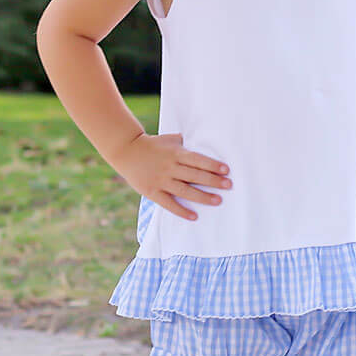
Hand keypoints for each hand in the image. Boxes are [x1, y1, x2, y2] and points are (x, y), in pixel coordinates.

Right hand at [115, 132, 231, 221]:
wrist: (126, 151)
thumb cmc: (152, 145)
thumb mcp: (169, 139)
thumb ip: (185, 143)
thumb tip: (203, 142)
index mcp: (175, 153)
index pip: (197, 160)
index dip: (212, 165)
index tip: (226, 170)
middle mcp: (170, 167)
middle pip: (194, 175)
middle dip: (213, 181)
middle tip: (229, 185)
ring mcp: (161, 180)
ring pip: (185, 190)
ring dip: (202, 196)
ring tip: (218, 201)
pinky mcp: (152, 191)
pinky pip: (169, 204)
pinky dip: (181, 211)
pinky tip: (194, 216)